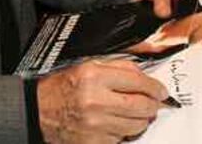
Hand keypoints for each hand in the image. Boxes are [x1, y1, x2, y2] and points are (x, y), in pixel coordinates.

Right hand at [37, 60, 168, 143]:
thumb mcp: (88, 66)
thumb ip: (119, 67)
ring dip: (140, 119)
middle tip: (154, 103)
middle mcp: (96, 101)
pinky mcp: (94, 143)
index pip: (138, 82)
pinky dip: (124, 131)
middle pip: (141, 106)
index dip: (155, 87)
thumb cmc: (64, 87)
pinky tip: (116, 123)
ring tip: (133, 113)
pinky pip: (122, 138)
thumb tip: (146, 77)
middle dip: (153, 105)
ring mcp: (95, 125)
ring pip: (136, 125)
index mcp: (95, 77)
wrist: (39, 111)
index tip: (162, 91)